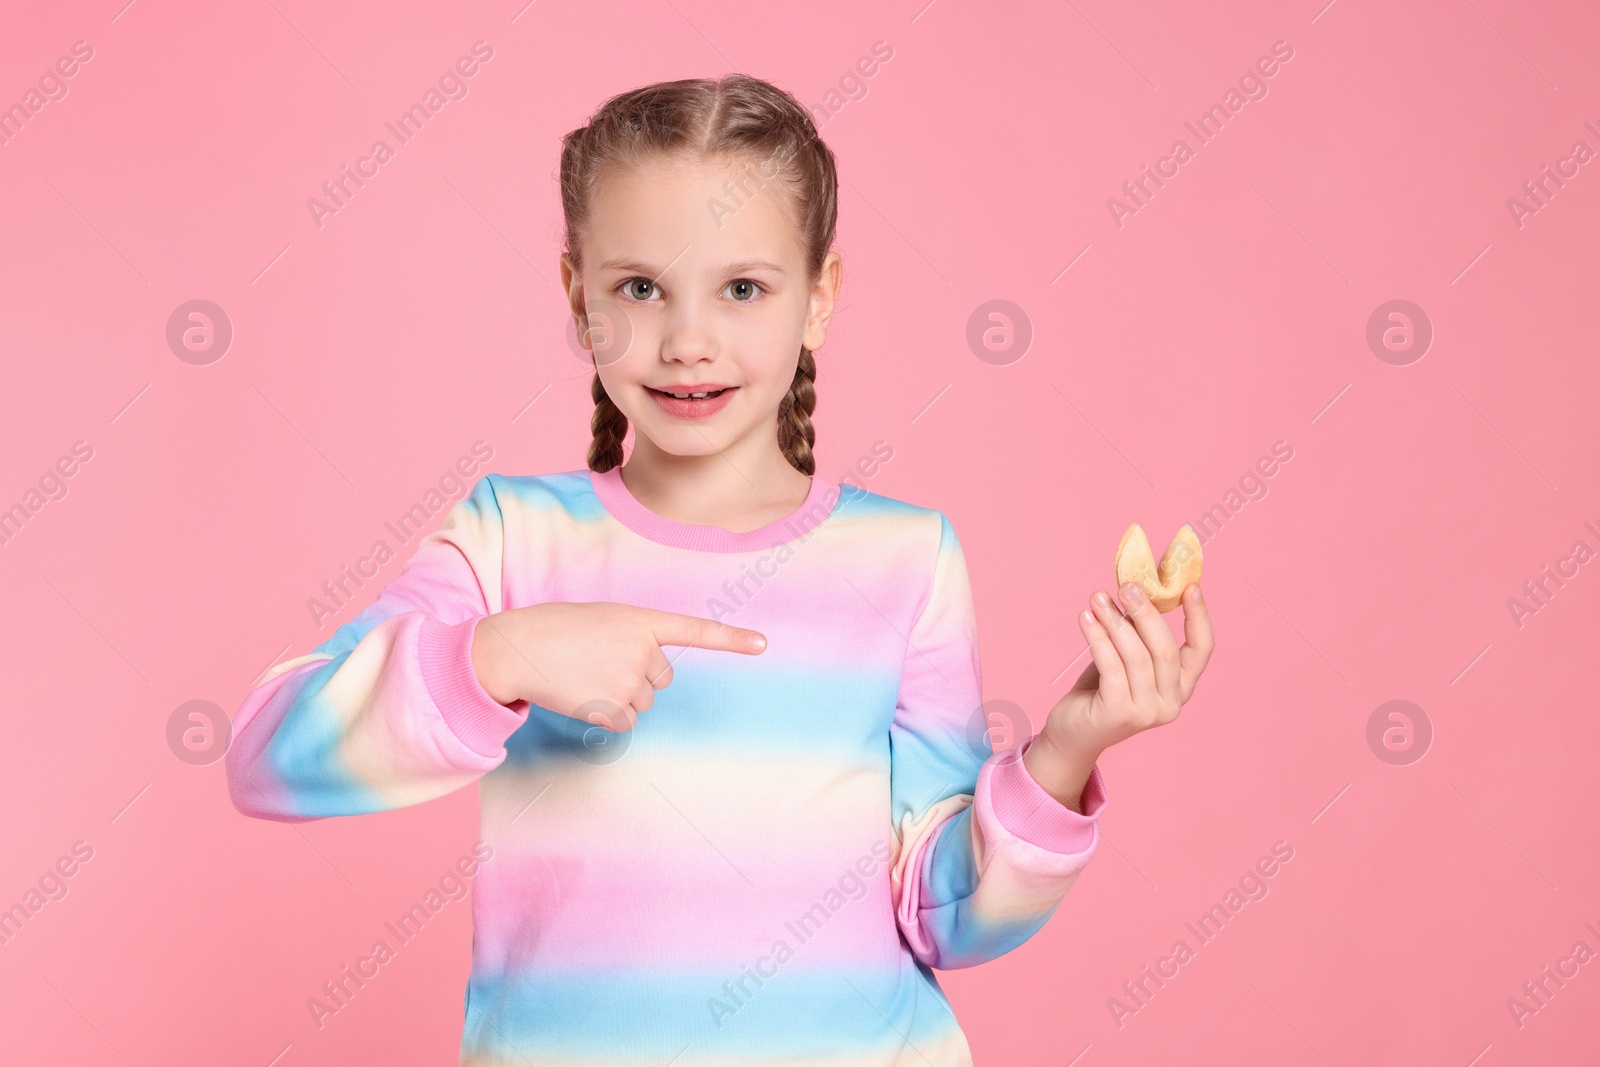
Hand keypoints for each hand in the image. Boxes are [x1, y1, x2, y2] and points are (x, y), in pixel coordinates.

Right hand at [470, 602, 766, 731]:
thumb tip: (644, 681)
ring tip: (584, 676)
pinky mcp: (612, 707)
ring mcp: (629, 678)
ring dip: (618, 696)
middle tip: (598, 663)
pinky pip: (626, 723)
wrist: (514, 648)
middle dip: (636, 677)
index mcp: (639, 619)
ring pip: (642, 702)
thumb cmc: (553, 630)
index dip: (731, 640)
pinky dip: (607, 717)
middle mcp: (641, 648)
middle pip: (661, 679)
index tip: (763, 645)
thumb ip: (631, 639)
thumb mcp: (600, 621)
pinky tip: (582, 697)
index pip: (694, 630)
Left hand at [1025, 582, 1213, 809]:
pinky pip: (1112, 667)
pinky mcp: (1119, 715)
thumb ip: (1136, 632)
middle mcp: (1171, 703)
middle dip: (1146, 613)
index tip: (1189, 586)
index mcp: (1181, 687)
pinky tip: (1085, 618)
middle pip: (1165, 648)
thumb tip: (1136, 590)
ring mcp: (1147, 713)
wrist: (1073, 733)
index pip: (1202, 649)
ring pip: (1137, 656)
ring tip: (1097, 597)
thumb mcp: (1125, 657)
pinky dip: (1098, 638)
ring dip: (1115, 621)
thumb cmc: (1101, 690)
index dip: (1199, 616)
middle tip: (1127, 586)